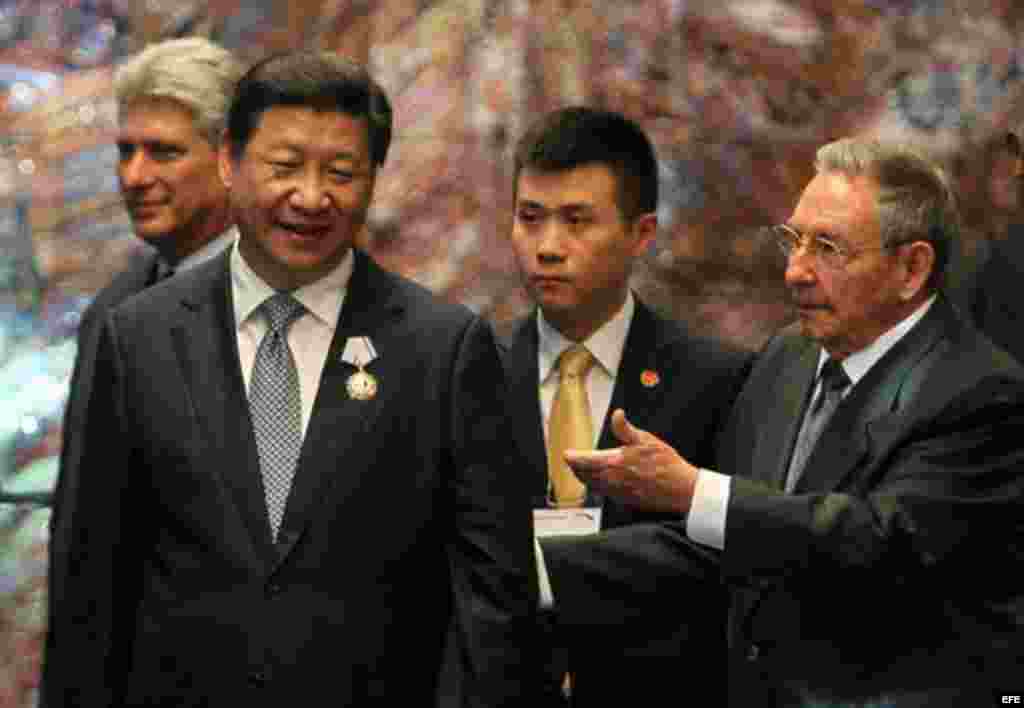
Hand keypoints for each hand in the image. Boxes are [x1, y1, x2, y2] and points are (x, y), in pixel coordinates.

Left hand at [564, 409, 698, 514]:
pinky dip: (597, 487)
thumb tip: (616, 415)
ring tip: (583, 471)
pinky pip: (604, 494)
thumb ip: (625, 428)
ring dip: (584, 478)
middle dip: (576, 468)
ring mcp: (617, 493)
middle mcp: (611, 480)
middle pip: (584, 475)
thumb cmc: (665, 464)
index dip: (572, 457)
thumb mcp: (645, 439)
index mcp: (613, 463)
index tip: (566, 454)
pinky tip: (602, 481)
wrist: (680, 489)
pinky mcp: (624, 501)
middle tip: (572, 461)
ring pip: (592, 486)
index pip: (583, 462)